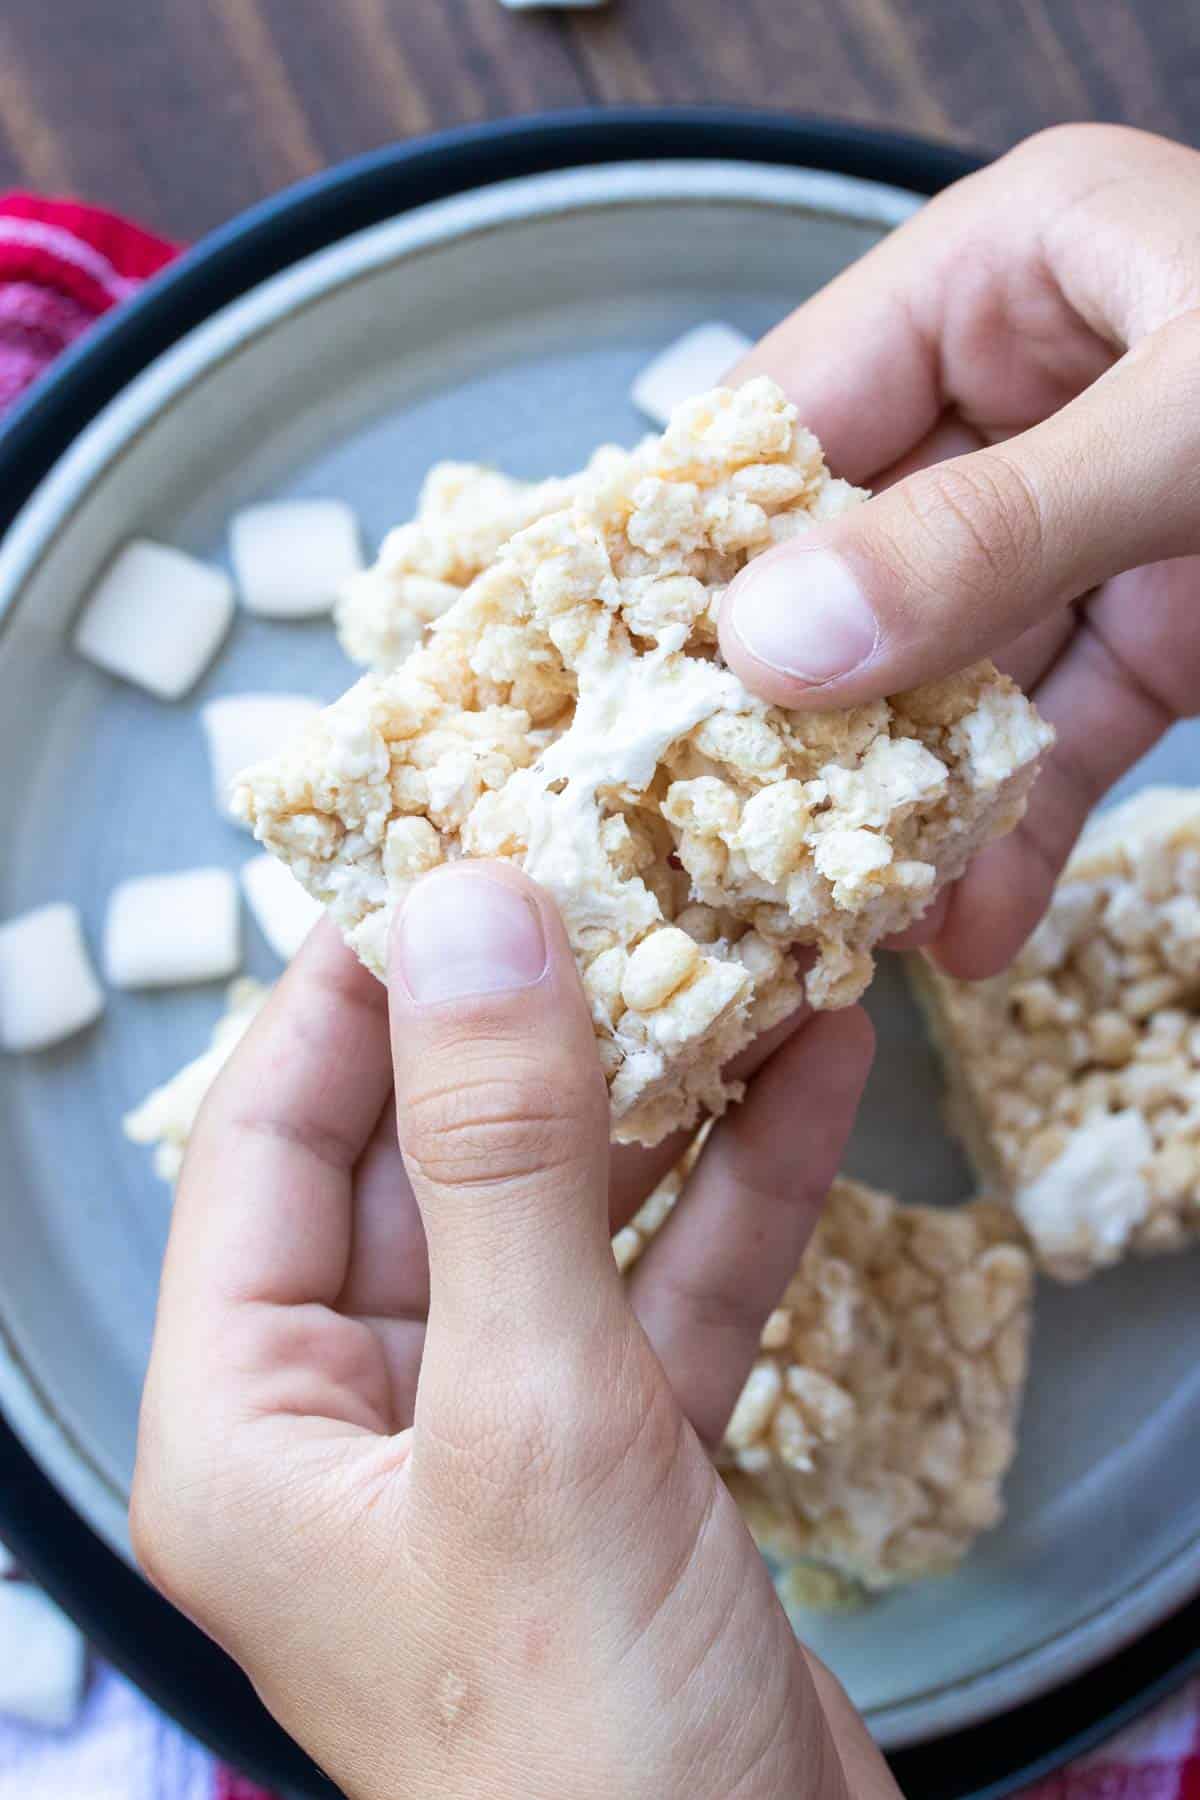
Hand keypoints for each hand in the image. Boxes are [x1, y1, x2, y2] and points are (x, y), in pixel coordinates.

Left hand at [131, 869, 890, 1799]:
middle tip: (616, 877)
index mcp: (251, 1418)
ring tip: (736, 946)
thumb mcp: (533, 1418)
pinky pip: (664, 1288)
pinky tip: (808, 1076)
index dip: (351, 989)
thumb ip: (502, 1157)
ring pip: (563, 1215)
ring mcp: (496, 1439)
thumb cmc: (585, 1743)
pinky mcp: (620, 1465)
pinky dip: (735, 1189)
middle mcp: (354, 1419)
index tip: (447, 856)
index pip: (267, 1139)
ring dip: (657, 1093)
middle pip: (427, 1163)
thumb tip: (469, 915)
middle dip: (533, 1028)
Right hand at [720, 123, 1199, 977]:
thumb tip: (769, 645)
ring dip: (905, 797)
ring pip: (948, 667)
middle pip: (856, 558)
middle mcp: (1031, 387)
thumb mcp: (1195, 440)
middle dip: (803, 706)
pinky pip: (1053, 730)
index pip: (789, 407)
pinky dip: (1014, 826)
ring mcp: (1089, 516)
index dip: (697, 544)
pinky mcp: (1159, 621)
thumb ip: (986, 538)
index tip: (610, 674)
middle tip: (725, 827)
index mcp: (1008, 270)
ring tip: (847, 911)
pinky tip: (971, 918)